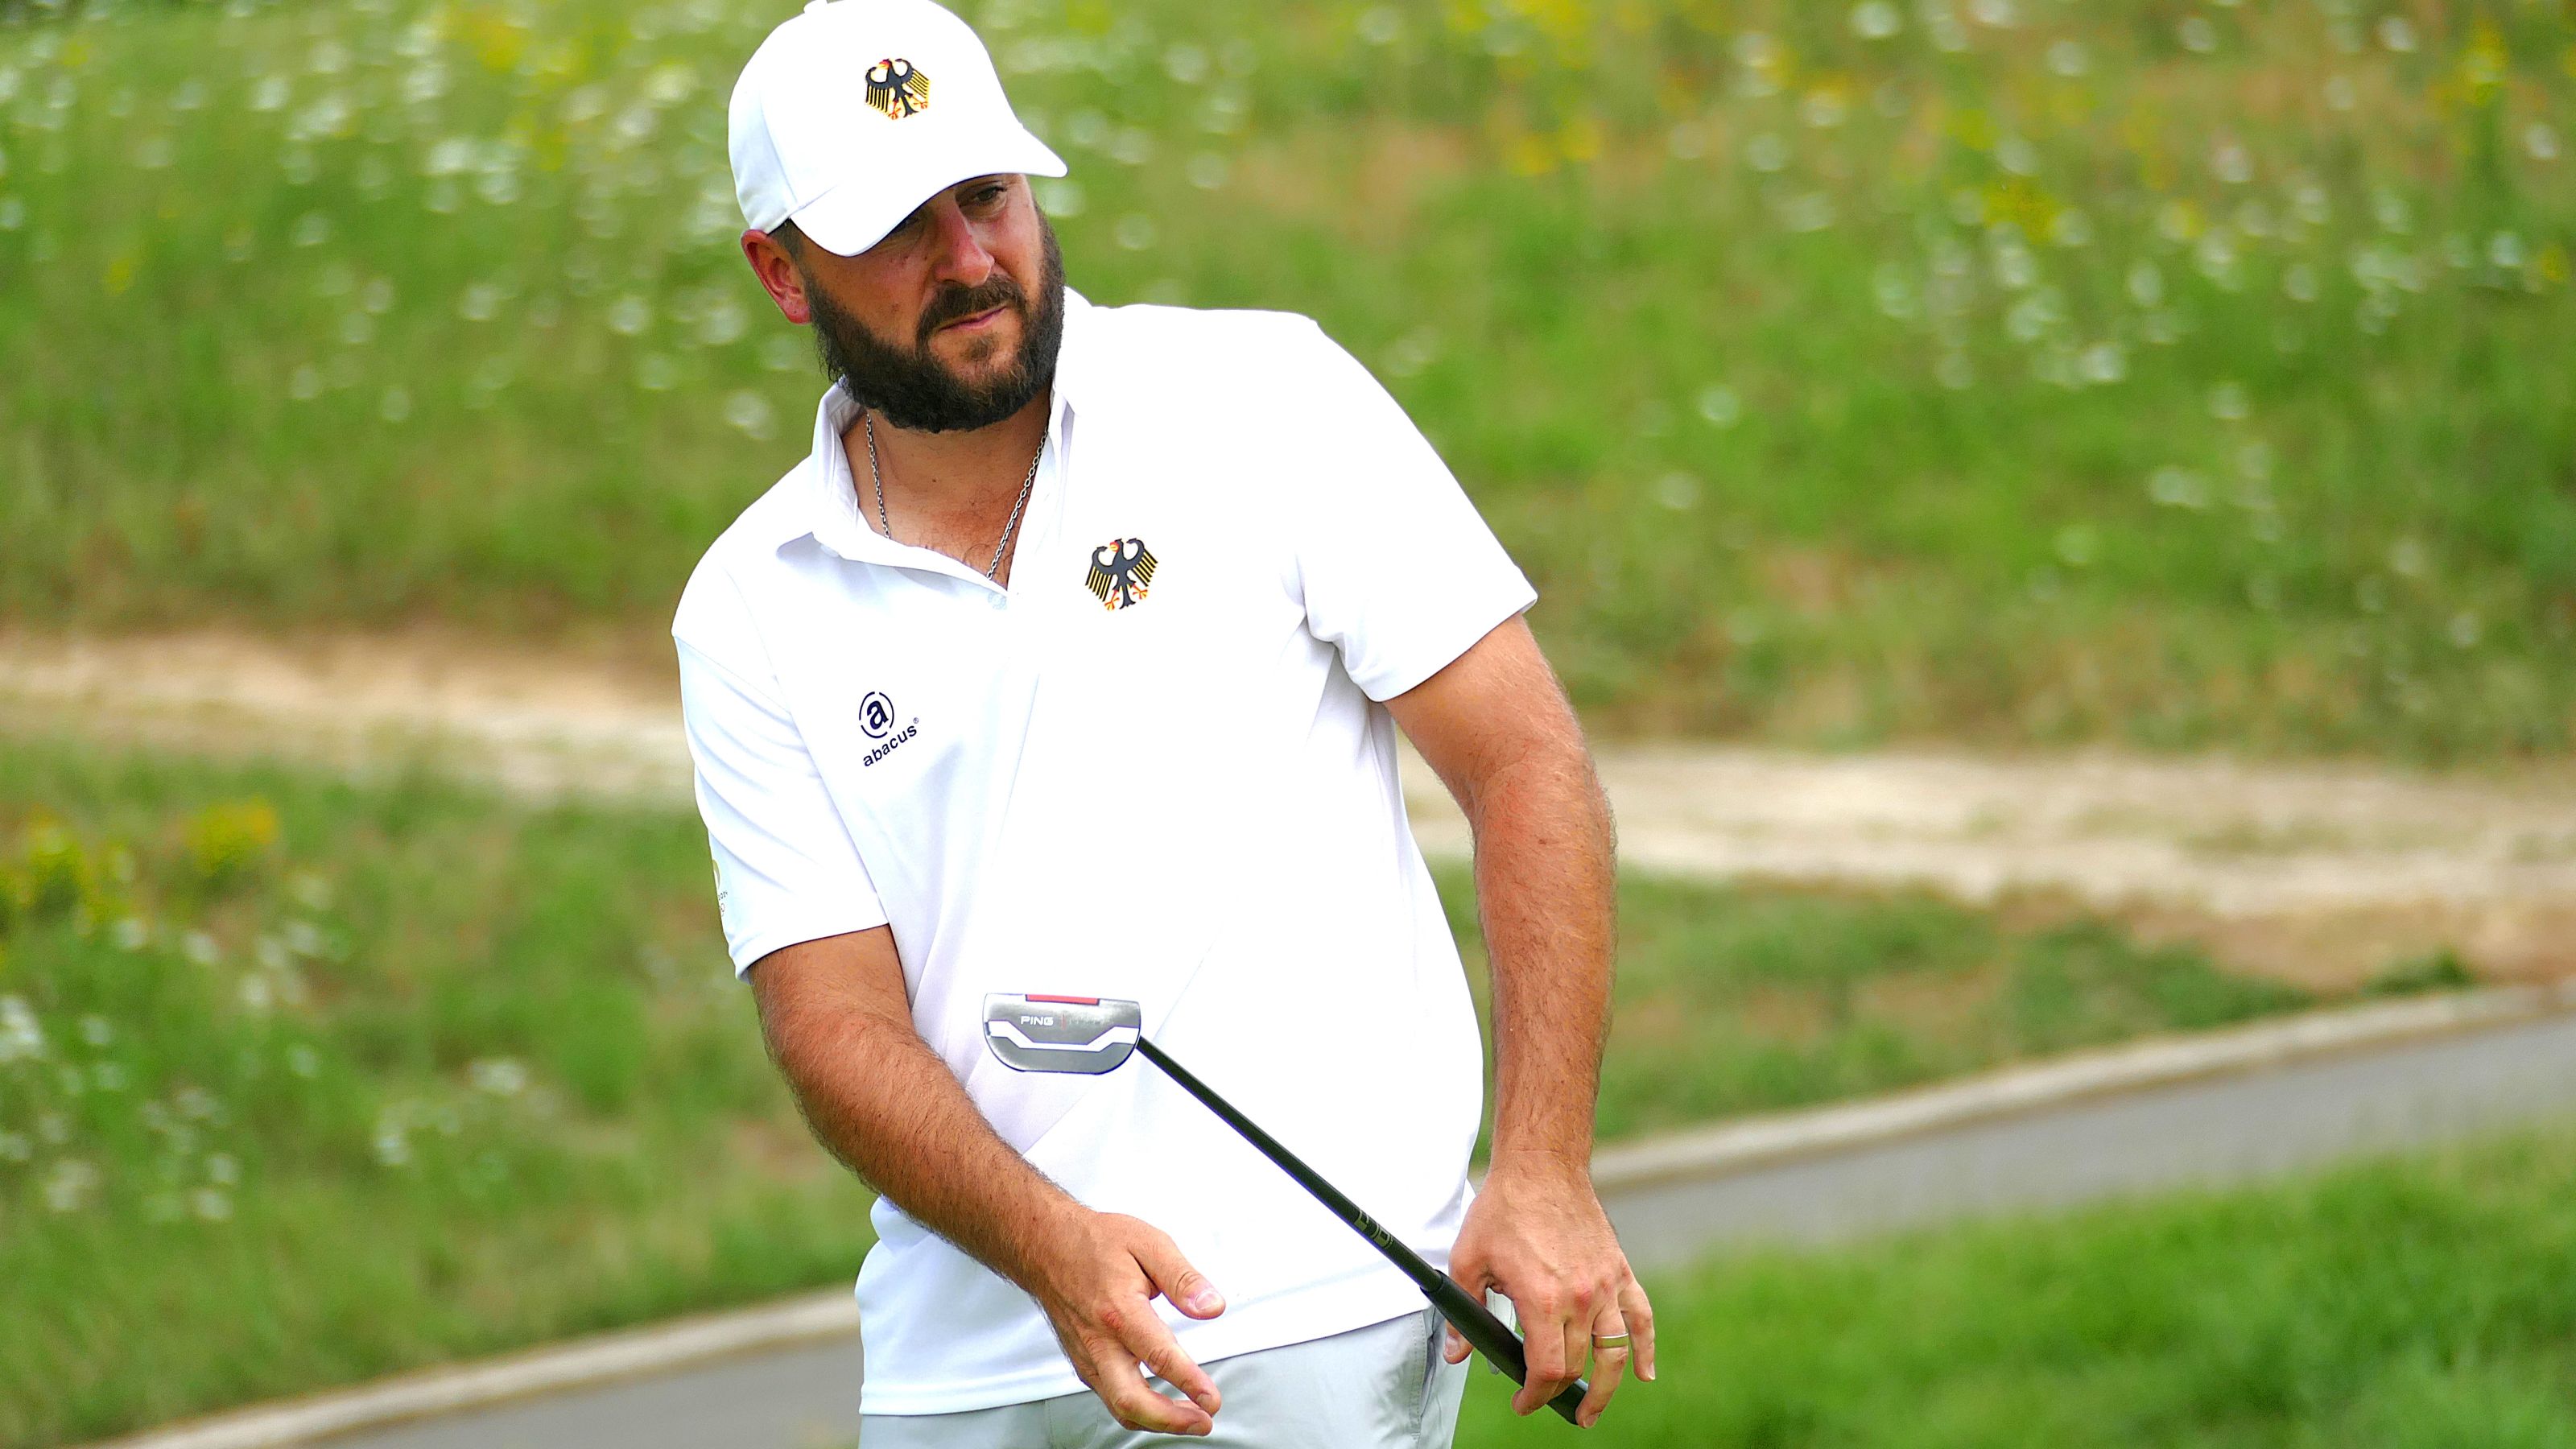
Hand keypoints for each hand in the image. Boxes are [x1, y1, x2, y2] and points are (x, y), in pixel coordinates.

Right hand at [1022, 1208, 1228, 1435]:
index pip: (1158, 1356)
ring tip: (1190, 1419)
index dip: (1189, 1382)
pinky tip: (1161, 1407)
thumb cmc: (1095, 1243)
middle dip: (1170, 1420)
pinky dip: (1139, 1411)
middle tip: (1203, 1421)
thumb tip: (1211, 1306)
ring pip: (1119, 1406)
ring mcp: (1088, 1356)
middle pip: (1130, 1399)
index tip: (1211, 1398)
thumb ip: (1182, 1278)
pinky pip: (1110, 1398)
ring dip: (1157, 1421)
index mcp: (1119, 1309)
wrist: (1047, 1247)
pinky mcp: (1084, 1363)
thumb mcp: (1149, 1244)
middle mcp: (1099, 1340)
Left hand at [1443, 1155, 1655, 1426]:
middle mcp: (1580, 1298)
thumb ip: (1464, 1313)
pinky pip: (1641, 1318)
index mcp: (1542, 1299)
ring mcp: (1605, 1285)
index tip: (1523, 1402)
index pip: (1546, 1370)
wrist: (1541, 1166)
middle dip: (1557, 1392)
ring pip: (1615, 1354)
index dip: (1534, 1396)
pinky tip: (1644, 1374)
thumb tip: (1458, 1353)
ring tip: (1591, 1411)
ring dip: (1606, 1390)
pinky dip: (1645, 1349)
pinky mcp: (1620, 1271)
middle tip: (1543, 1399)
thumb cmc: (1503, 1209)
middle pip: (1576, 1366)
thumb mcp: (1468, 1260)